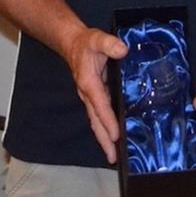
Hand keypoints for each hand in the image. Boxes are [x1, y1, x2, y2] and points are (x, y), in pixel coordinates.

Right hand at [63, 27, 127, 163]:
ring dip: (104, 137)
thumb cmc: (86, 43)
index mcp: (89, 83)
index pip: (100, 105)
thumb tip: (122, 50)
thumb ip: (109, 44)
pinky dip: (105, 127)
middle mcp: (88, 94)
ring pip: (96, 121)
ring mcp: (90, 97)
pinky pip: (99, 115)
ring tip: (113, 155)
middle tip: (113, 158)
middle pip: (96, 121)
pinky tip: (113, 135)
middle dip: (104, 139)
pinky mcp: (94, 96)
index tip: (116, 135)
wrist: (73, 43)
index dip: (108, 120)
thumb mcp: (98, 39)